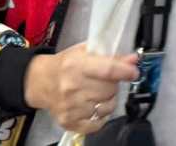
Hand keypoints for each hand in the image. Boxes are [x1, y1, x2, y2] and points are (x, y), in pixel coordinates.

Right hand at [23, 44, 138, 134]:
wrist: (41, 82)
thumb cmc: (66, 65)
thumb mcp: (86, 51)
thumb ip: (111, 55)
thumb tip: (133, 59)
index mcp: (77, 65)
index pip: (108, 70)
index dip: (125, 72)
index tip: (134, 72)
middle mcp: (72, 87)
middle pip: (109, 90)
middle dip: (113, 85)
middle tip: (105, 81)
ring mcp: (70, 107)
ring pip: (107, 107)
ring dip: (108, 100)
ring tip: (97, 93)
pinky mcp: (69, 121)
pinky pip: (97, 123)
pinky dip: (100, 115)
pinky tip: (94, 106)